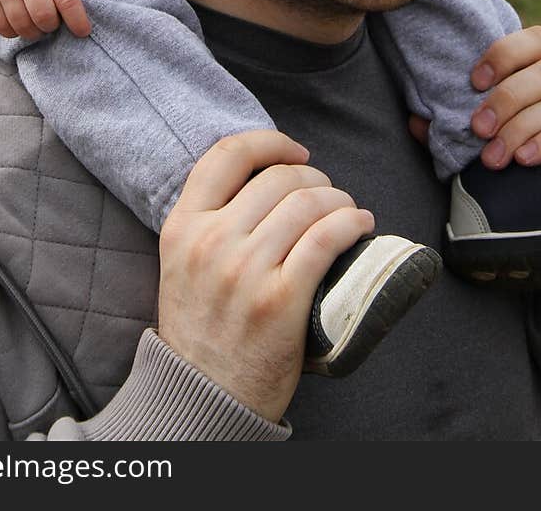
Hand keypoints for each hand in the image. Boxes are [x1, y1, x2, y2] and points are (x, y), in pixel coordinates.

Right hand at [0, 0, 89, 38]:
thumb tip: (81, 4)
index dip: (77, 21)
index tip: (82, 31)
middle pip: (42, 15)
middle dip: (52, 26)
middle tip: (53, 23)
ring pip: (20, 22)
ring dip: (33, 32)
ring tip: (37, 26)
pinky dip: (10, 31)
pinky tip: (18, 26)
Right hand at [157, 130, 373, 423]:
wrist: (203, 397)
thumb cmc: (202, 327)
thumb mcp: (181, 262)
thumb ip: (209, 219)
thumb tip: (265, 177)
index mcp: (182, 227)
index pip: (227, 154)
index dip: (270, 142)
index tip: (295, 151)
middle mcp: (212, 242)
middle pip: (278, 177)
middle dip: (313, 177)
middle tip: (326, 192)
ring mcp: (246, 271)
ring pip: (307, 203)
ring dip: (338, 198)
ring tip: (347, 209)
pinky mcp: (281, 300)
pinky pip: (326, 238)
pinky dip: (351, 222)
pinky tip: (360, 224)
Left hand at [465, 25, 540, 171]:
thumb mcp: (507, 148)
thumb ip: (466, 132)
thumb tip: (417, 122)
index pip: (540, 41)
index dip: (506, 52)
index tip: (474, 81)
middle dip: (507, 98)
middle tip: (478, 130)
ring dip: (522, 126)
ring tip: (495, 157)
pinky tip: (527, 158)